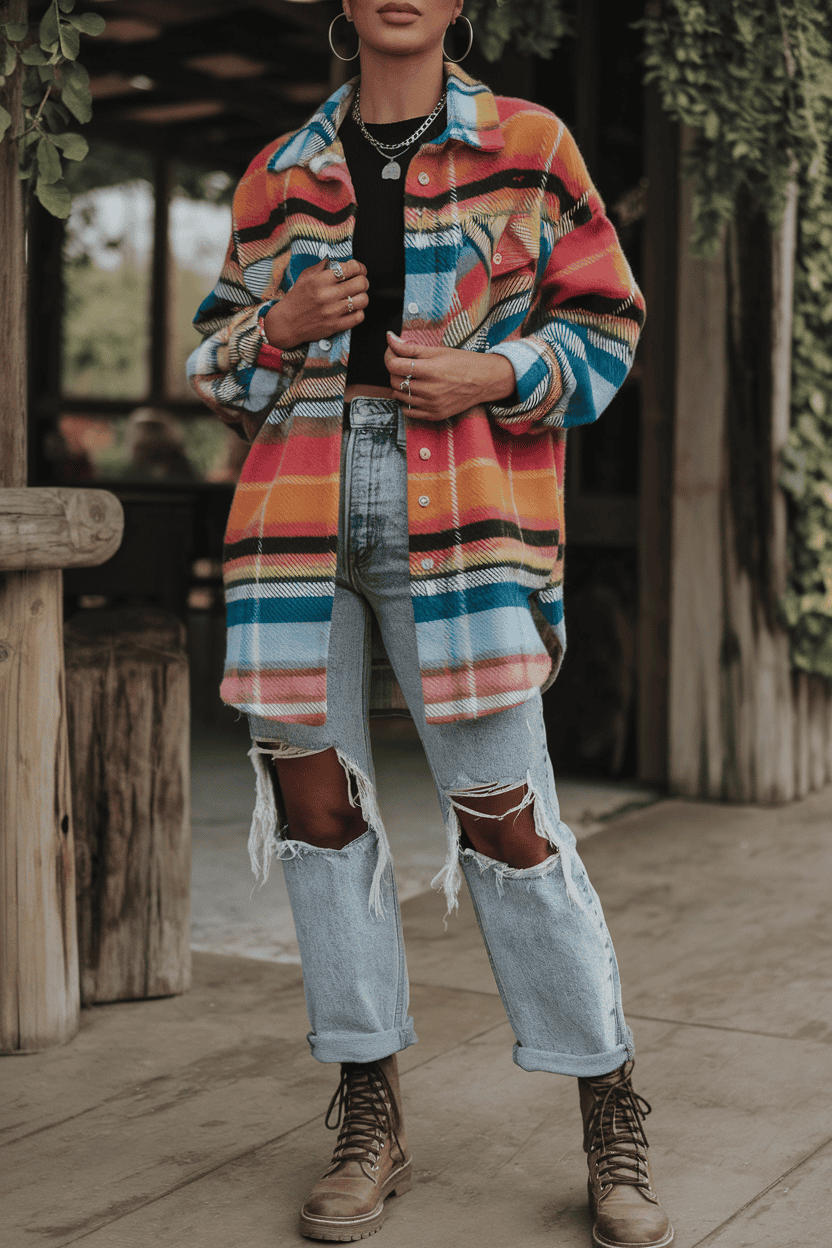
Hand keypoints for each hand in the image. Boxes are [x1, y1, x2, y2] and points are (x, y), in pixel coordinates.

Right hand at [263, 259, 368, 349]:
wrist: (288, 323)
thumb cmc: (297, 297)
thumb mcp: (306, 275)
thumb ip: (323, 265)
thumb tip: (339, 260)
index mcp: (321, 279)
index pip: (352, 268)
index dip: (359, 267)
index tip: (358, 270)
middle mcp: (328, 295)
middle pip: (361, 283)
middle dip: (363, 281)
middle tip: (358, 282)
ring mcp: (333, 311)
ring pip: (363, 300)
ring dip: (362, 296)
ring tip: (355, 296)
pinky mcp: (336, 325)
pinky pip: (359, 317)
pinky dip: (358, 312)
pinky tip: (352, 309)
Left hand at [385, 333, 516, 421]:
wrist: (484, 381)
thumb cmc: (462, 362)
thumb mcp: (437, 351)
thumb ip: (410, 348)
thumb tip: (389, 338)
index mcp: (430, 370)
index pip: (394, 366)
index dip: (389, 357)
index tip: (393, 353)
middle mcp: (430, 390)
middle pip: (395, 381)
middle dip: (396, 370)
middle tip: (405, 364)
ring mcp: (432, 405)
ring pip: (400, 396)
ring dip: (401, 385)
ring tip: (413, 377)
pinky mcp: (434, 415)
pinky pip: (408, 411)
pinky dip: (407, 401)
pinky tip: (415, 392)